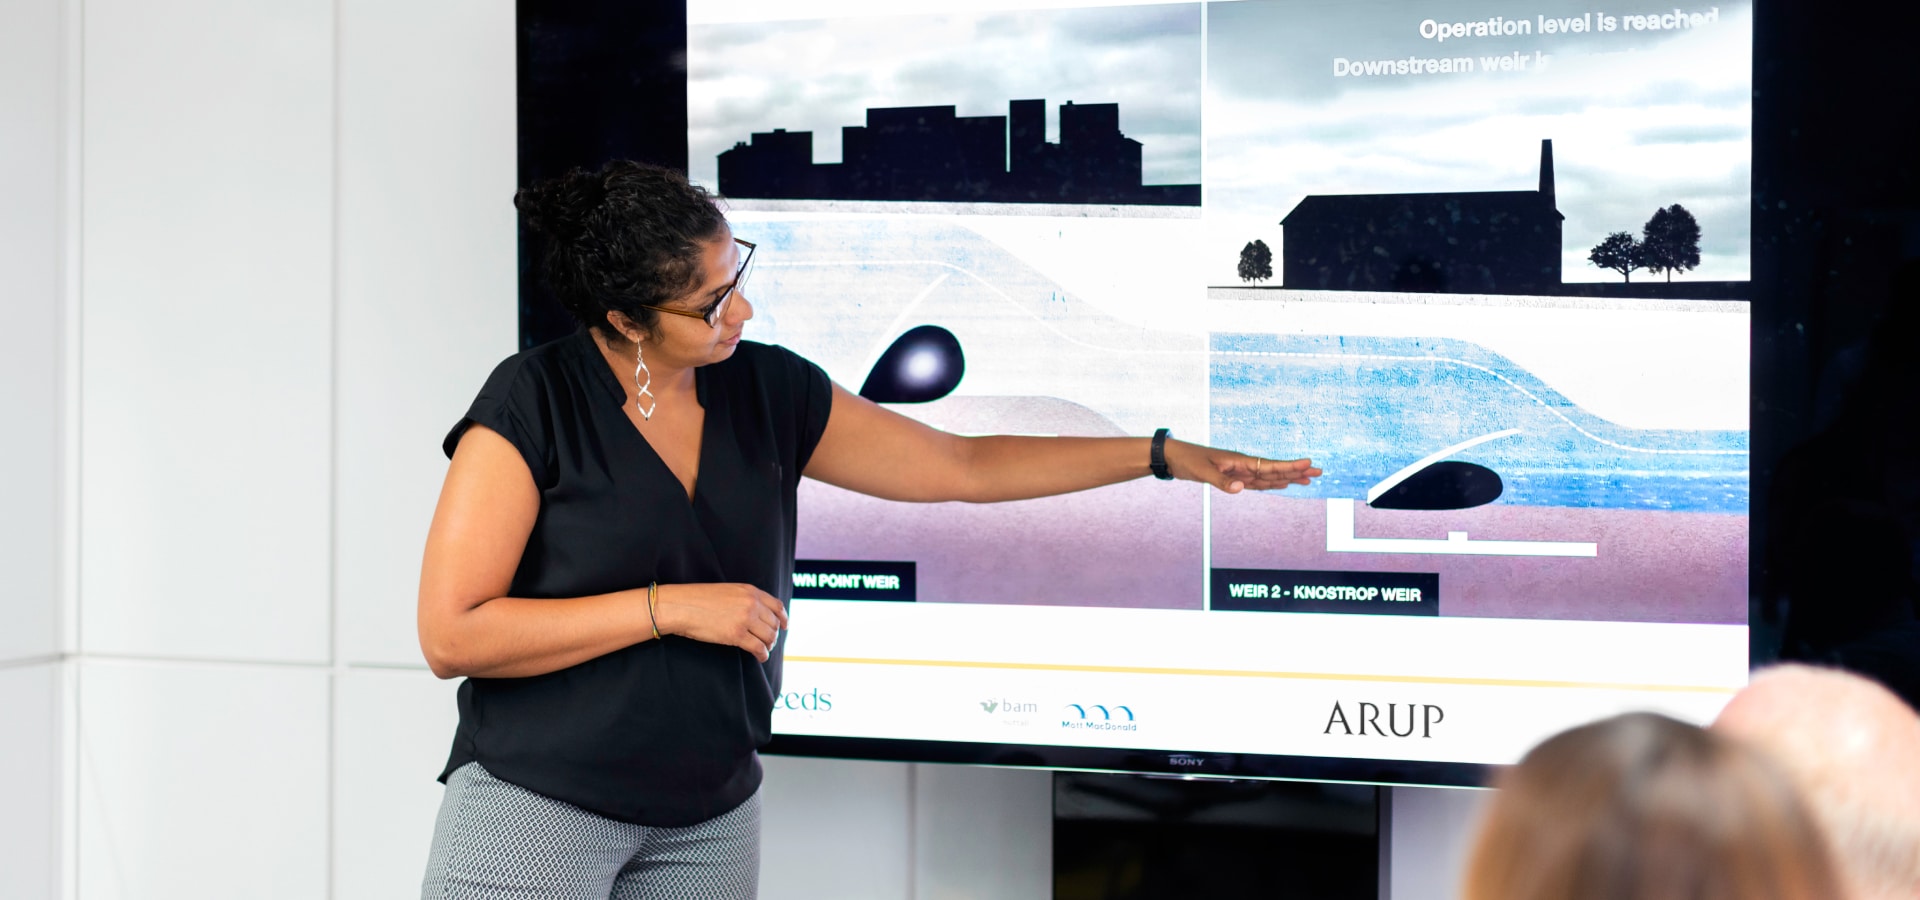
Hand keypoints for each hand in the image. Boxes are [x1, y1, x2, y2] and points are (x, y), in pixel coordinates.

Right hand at [653, 583, 789, 661]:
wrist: (681, 606)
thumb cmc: (698, 599)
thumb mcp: (727, 591)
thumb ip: (744, 599)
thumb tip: (755, 613)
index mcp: (750, 591)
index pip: (776, 605)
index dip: (783, 617)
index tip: (785, 626)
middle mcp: (751, 603)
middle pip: (774, 623)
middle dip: (774, 634)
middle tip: (769, 642)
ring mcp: (745, 619)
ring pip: (769, 636)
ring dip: (769, 645)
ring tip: (764, 650)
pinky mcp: (737, 635)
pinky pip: (758, 647)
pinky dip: (762, 654)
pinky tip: (760, 657)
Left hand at [1164, 439, 1320, 493]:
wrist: (1174, 457)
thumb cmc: (1187, 461)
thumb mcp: (1202, 472)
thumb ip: (1222, 481)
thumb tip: (1242, 489)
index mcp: (1240, 461)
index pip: (1270, 465)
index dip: (1290, 466)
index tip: (1309, 464)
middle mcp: (1244, 465)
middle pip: (1275, 470)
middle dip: (1297, 471)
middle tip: (1319, 472)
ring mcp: (1240, 471)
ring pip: (1269, 477)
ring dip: (1288, 478)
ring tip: (1307, 479)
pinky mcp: (1233, 477)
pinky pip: (1258, 482)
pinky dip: (1272, 484)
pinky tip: (1281, 485)